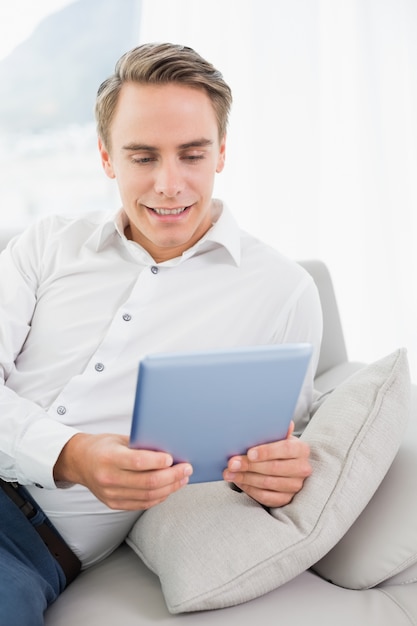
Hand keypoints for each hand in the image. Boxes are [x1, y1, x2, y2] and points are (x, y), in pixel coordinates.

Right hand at [53, 433, 192, 509]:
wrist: (79, 462)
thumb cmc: (102, 447)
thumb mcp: (119, 439)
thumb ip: (140, 445)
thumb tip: (169, 449)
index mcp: (108, 458)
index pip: (138, 462)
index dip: (158, 461)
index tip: (173, 458)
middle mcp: (108, 478)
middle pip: (147, 482)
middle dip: (172, 476)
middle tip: (186, 468)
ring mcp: (111, 494)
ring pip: (148, 496)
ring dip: (170, 488)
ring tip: (182, 479)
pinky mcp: (114, 504)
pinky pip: (142, 504)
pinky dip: (159, 497)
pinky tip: (168, 489)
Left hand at [223, 422, 311, 507]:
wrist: (286, 464)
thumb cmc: (278, 447)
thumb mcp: (279, 436)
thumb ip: (277, 430)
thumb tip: (283, 422)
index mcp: (301, 449)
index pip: (284, 449)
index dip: (266, 451)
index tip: (249, 452)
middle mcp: (302, 468)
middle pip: (273, 468)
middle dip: (249, 465)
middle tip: (232, 463)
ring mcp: (295, 486)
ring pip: (267, 483)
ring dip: (245, 478)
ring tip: (229, 473)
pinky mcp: (287, 499)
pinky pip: (266, 497)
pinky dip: (250, 489)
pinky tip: (239, 481)